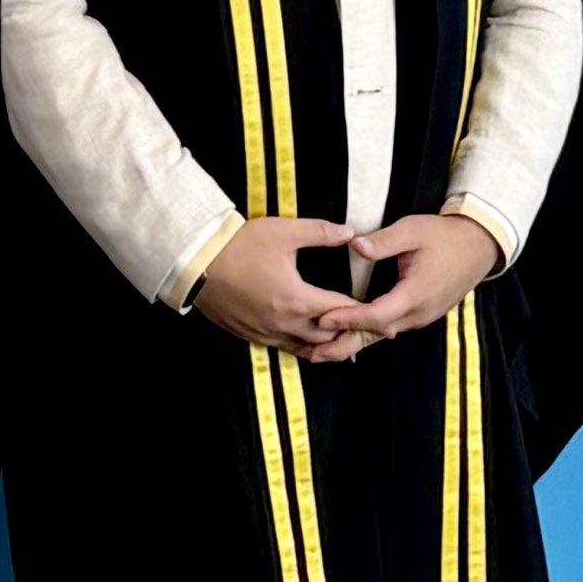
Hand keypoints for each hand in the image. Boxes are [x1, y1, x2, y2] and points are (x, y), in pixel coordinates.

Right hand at [193, 217, 360, 358]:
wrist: (198, 263)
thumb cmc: (240, 245)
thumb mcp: (283, 232)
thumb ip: (320, 232)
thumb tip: (349, 232)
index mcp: (297, 299)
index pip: (340, 311)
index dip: (364, 315)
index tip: (384, 318)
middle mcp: (285, 323)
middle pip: (328, 338)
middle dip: (351, 334)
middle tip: (371, 332)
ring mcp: (266, 332)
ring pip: (307, 350)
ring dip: (329, 347)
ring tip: (347, 345)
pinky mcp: (251, 335)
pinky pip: (285, 349)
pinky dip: (304, 348)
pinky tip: (310, 344)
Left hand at [304, 213, 502, 362]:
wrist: (477, 246)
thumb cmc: (444, 236)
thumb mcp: (413, 230)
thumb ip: (384, 241)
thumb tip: (356, 246)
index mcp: (415, 294)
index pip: (375, 315)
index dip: (347, 318)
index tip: (322, 318)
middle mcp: (418, 313)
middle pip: (376, 334)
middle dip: (344, 344)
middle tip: (312, 352)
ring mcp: (422, 317)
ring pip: (383, 335)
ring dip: (354, 341)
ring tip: (324, 348)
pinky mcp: (422, 315)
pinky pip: (391, 329)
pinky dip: (369, 334)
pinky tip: (351, 335)